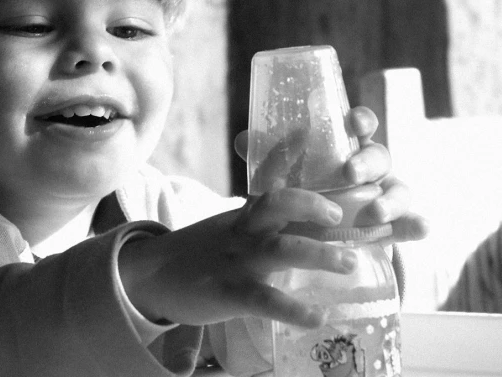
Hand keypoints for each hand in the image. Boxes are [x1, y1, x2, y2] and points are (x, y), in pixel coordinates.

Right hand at [118, 187, 354, 327]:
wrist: (152, 274)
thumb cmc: (203, 253)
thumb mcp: (232, 230)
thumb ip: (265, 225)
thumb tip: (309, 227)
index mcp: (247, 216)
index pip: (279, 191)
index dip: (309, 186)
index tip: (342, 184)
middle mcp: (245, 232)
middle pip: (279, 206)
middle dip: (313, 207)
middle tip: (342, 218)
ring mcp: (238, 261)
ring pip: (281, 250)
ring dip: (319, 255)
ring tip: (349, 264)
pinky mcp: (230, 292)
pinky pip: (266, 300)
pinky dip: (294, 310)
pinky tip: (317, 318)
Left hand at [235, 105, 427, 244]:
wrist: (311, 244)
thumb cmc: (301, 201)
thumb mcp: (282, 182)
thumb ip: (269, 162)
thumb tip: (243, 140)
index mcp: (345, 150)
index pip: (360, 126)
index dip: (361, 120)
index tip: (353, 122)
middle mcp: (368, 170)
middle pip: (379, 156)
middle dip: (368, 162)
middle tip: (350, 173)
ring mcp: (383, 198)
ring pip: (398, 189)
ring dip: (391, 198)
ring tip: (376, 213)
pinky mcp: (392, 228)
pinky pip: (409, 224)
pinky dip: (418, 224)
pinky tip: (423, 227)